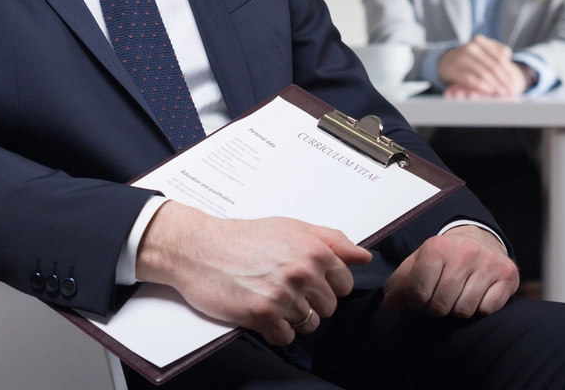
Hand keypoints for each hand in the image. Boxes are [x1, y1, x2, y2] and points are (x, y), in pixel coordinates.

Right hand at [136, 202, 371, 345]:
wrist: (200, 248)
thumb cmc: (244, 236)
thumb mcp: (291, 227)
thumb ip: (332, 240)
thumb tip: (364, 256)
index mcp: (314, 250)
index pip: (345, 283)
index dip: (327, 283)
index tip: (307, 278)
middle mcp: (302, 272)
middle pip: (329, 307)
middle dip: (310, 301)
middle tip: (284, 285)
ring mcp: (283, 295)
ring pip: (310, 325)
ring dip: (293, 316)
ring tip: (272, 296)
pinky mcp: (263, 316)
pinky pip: (286, 337)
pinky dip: (275, 329)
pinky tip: (261, 310)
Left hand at [383, 225, 517, 317]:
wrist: (480, 239)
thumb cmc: (445, 256)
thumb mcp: (419, 261)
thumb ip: (400, 282)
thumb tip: (388, 305)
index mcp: (436, 248)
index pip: (418, 291)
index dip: (415, 302)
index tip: (419, 299)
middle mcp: (463, 253)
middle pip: (441, 305)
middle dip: (436, 308)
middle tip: (439, 298)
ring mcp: (487, 263)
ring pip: (464, 310)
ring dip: (457, 309)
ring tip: (457, 295)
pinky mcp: (507, 275)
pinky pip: (487, 309)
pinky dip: (480, 308)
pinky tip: (477, 295)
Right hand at [438, 35, 524, 96]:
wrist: (447, 60)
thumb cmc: (471, 57)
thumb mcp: (482, 49)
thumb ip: (496, 51)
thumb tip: (507, 55)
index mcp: (480, 41)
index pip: (499, 56)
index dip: (508, 69)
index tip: (514, 80)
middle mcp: (470, 47)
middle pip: (492, 65)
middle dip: (503, 79)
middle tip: (510, 89)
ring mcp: (461, 57)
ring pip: (483, 73)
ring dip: (494, 84)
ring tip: (502, 92)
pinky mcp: (453, 68)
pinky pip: (470, 79)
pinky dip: (481, 85)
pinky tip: (489, 90)